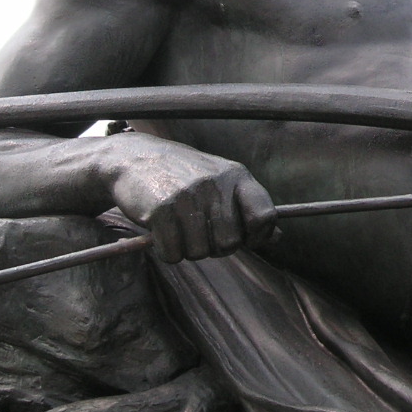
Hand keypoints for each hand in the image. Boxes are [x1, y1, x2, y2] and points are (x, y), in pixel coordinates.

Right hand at [101, 135, 275, 262]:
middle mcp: (215, 184)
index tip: (246, 239)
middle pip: (230, 243)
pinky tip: (162, 233)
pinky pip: (173, 253)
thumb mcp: (221, 182)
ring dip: (189, 250)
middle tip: (201, 234)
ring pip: (200, 252)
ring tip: (180, 229)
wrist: (135, 158)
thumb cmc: (184, 176)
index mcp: (237, 176)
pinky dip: (167, 252)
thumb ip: (248, 207)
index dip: (258, 236)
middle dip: (216, 247)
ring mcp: (188, 196)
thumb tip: (277, 237)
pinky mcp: (161, 209)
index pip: (264, 215)